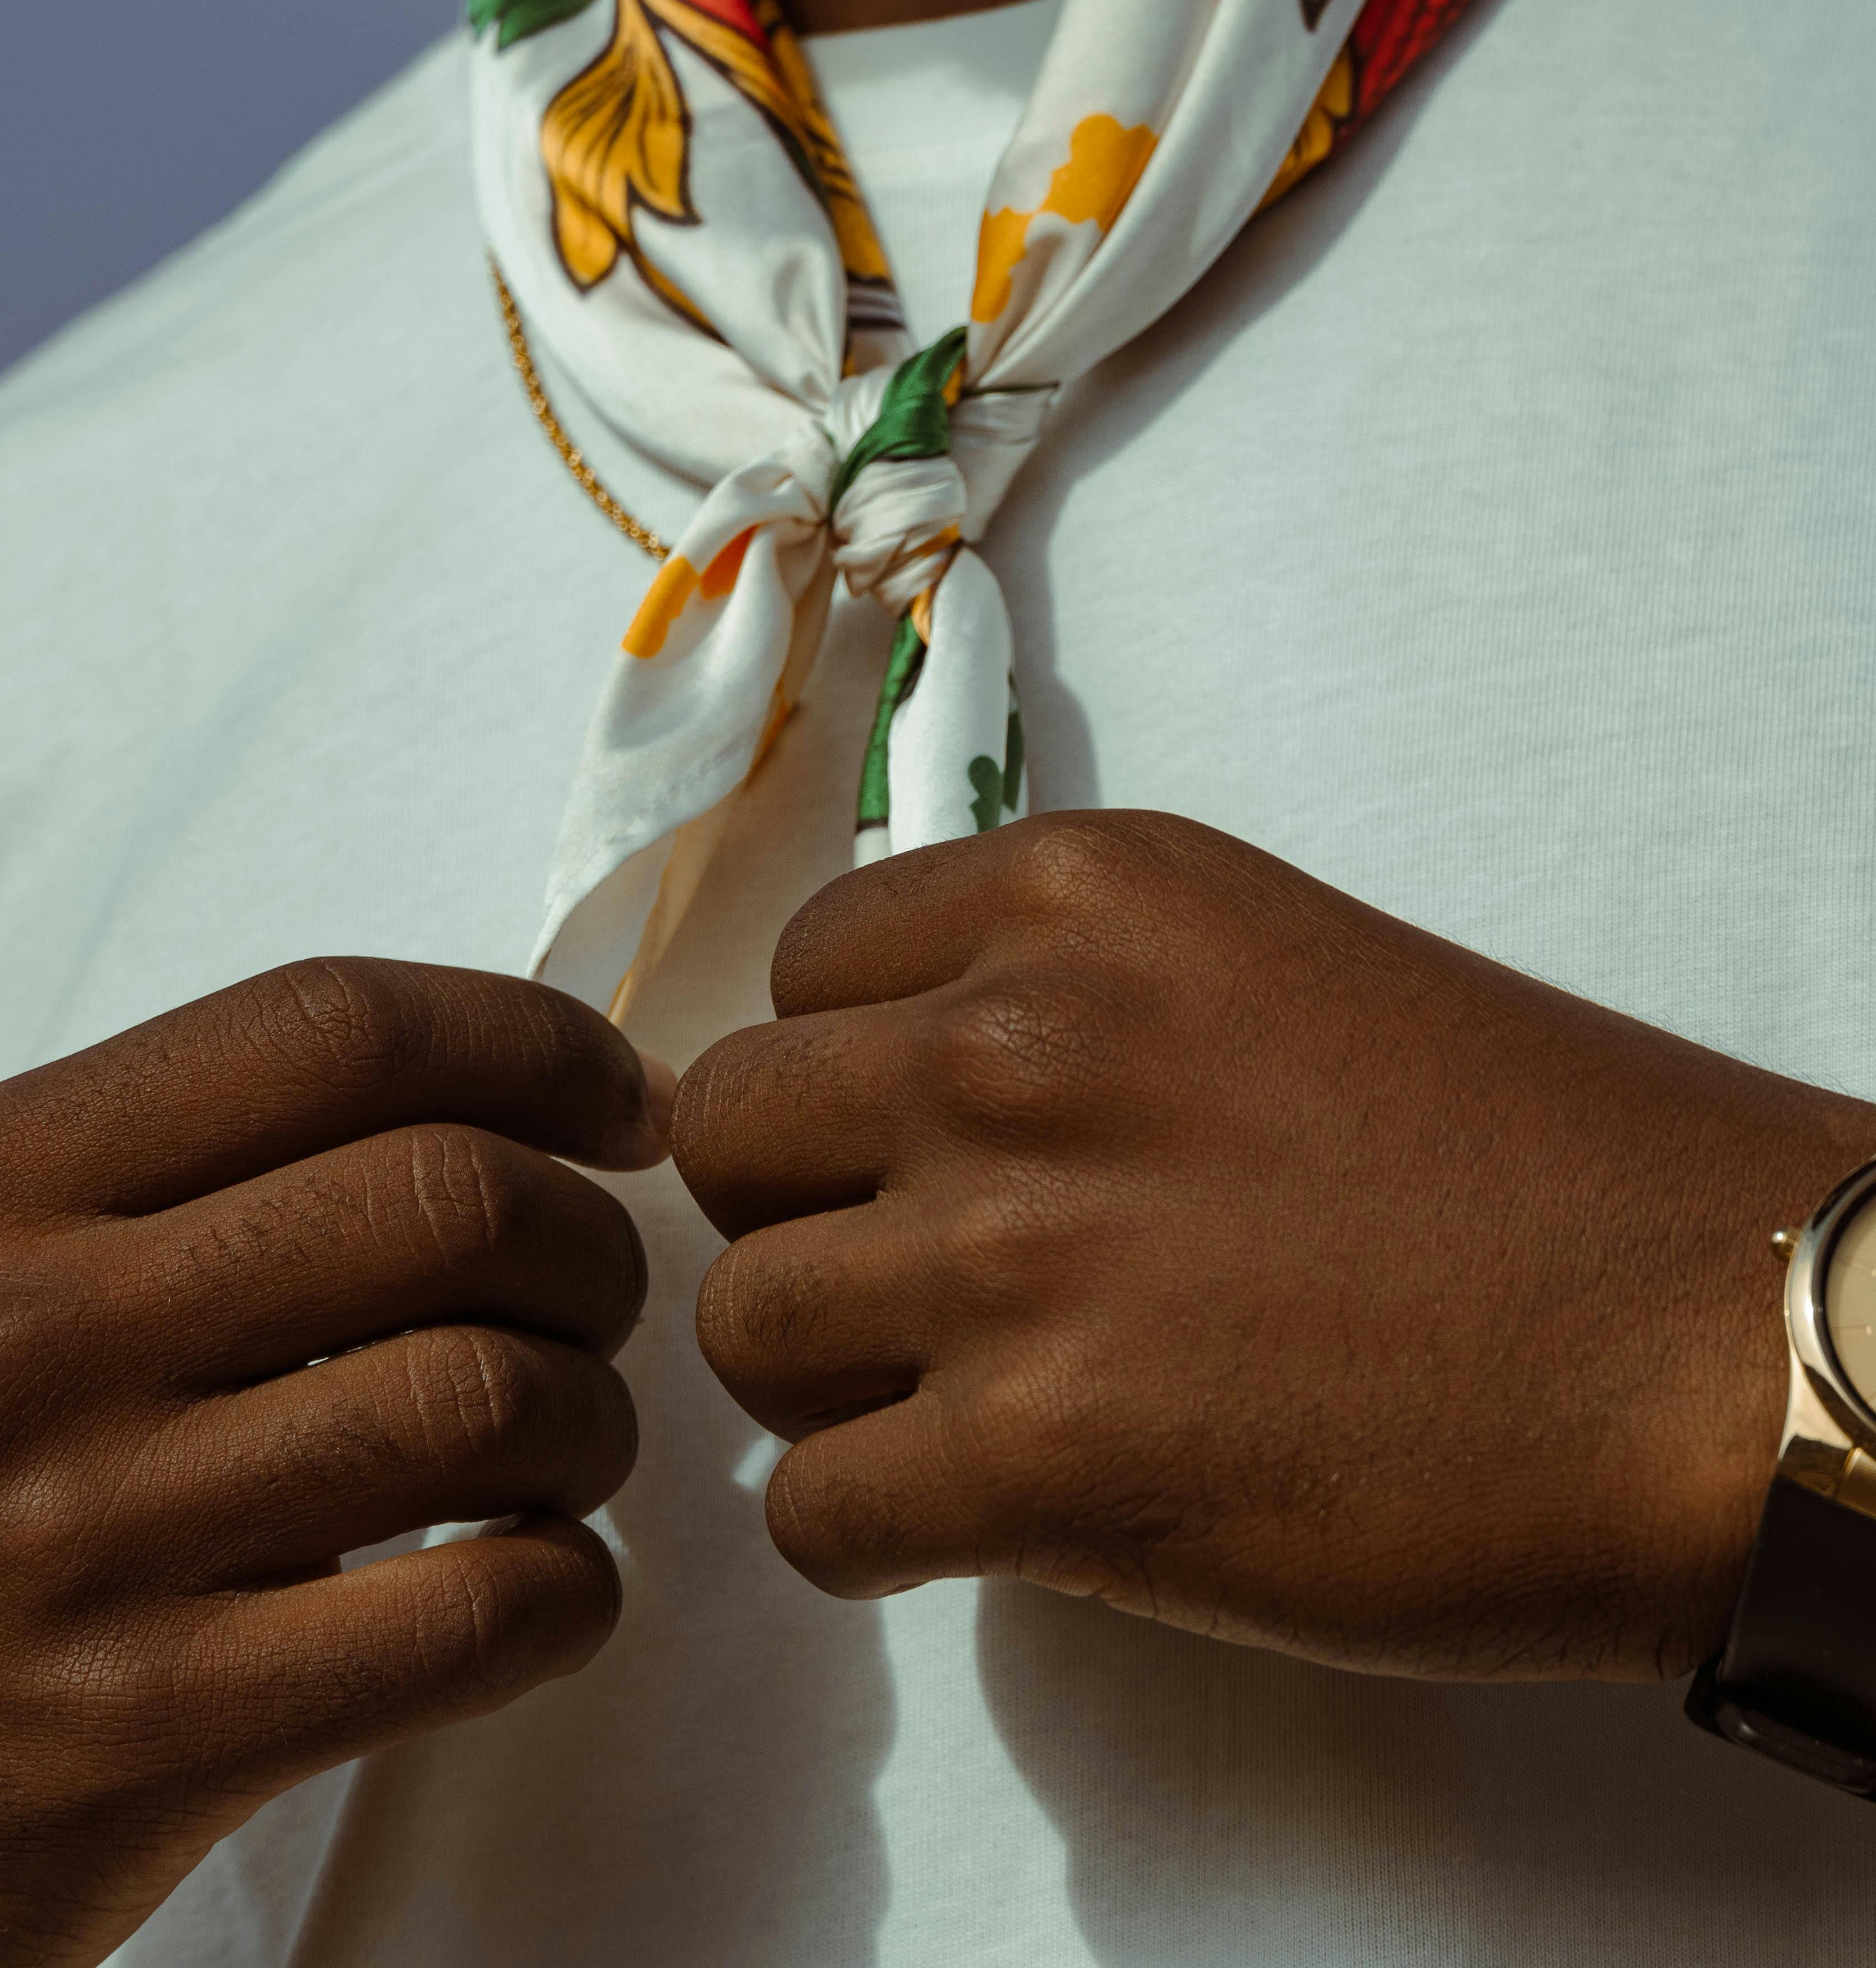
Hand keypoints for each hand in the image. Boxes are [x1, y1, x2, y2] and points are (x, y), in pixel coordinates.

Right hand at [0, 958, 670, 1967]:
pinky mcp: (148, 1732)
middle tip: (595, 1296)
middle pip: (447, 1196)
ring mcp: (78, 1542)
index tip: (617, 1103)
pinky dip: (570, 1591)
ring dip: (593, 1420)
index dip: (531, 1043)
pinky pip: (477, 1619)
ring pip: (489, 1398)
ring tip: (565, 1445)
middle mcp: (19, 1339)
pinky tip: (540, 1581)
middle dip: (591, 1240)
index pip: (334, 1026)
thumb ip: (195, 1157)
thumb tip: (510, 1086)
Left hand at [673, 812, 1875, 1680]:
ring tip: (943, 1406)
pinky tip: (970, 1517)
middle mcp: (1015, 1043)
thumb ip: (1066, 989)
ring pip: (742, 1325)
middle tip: (901, 1283)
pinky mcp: (1042, 1457)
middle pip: (727, 1132)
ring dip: (822, 1382)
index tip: (902, 1143)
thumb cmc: (1521, 1159)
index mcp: (1079, 896)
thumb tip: (897, 1081)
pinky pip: (811, 1509)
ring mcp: (1014, 1250)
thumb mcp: (1261, 963)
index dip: (839, 1072)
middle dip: (795, 1213)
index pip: (801, 967)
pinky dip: (865, 1528)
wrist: (1698, 1334)